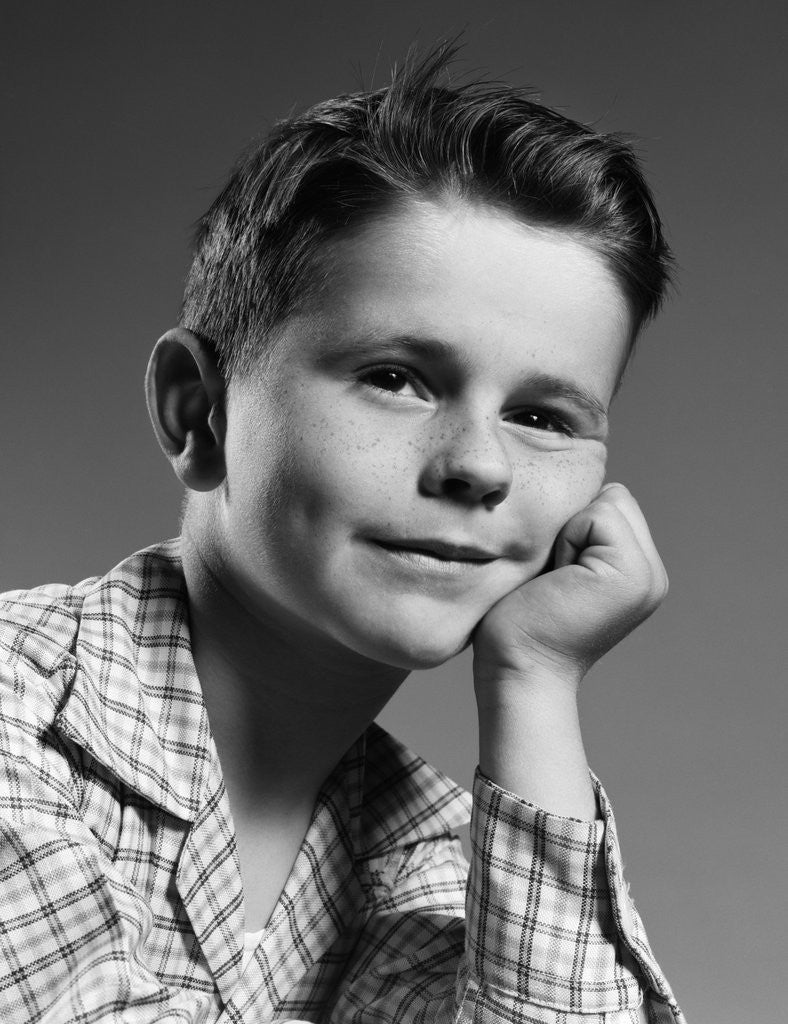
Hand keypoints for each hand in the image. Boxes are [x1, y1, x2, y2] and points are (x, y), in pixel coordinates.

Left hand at [474, 483, 667, 695]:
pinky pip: (599, 514)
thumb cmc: (518, 621)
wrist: (516, 669)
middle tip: (555, 576)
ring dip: (570, 531)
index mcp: (637, 571)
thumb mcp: (556, 565)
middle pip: (614, 496)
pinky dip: (569, 538)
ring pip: (608, 500)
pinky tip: (559, 580)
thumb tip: (582, 487)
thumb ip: (581, 532)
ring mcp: (649, 575)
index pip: (612, 502)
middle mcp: (653, 574)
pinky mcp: (633, 573)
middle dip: (575, 523)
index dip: (573, 523)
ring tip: (557, 579)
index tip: (554, 572)